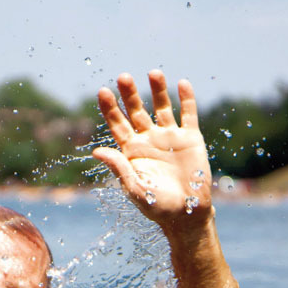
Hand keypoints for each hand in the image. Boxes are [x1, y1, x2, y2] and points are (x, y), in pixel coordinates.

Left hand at [93, 71, 213, 236]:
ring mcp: (170, 137)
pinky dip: (186, 99)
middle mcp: (149, 139)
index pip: (118, 124)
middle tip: (123, 77)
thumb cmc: (157, 206)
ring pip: (162, 107)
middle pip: (136, 110)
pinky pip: (188, 115)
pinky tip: (182, 84)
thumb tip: (97, 151)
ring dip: (158, 90)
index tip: (102, 91)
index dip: (110, 108)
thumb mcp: (135, 188)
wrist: (187, 214)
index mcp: (131, 150)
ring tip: (154, 73)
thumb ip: (119, 168)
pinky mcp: (191, 139)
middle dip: (130, 94)